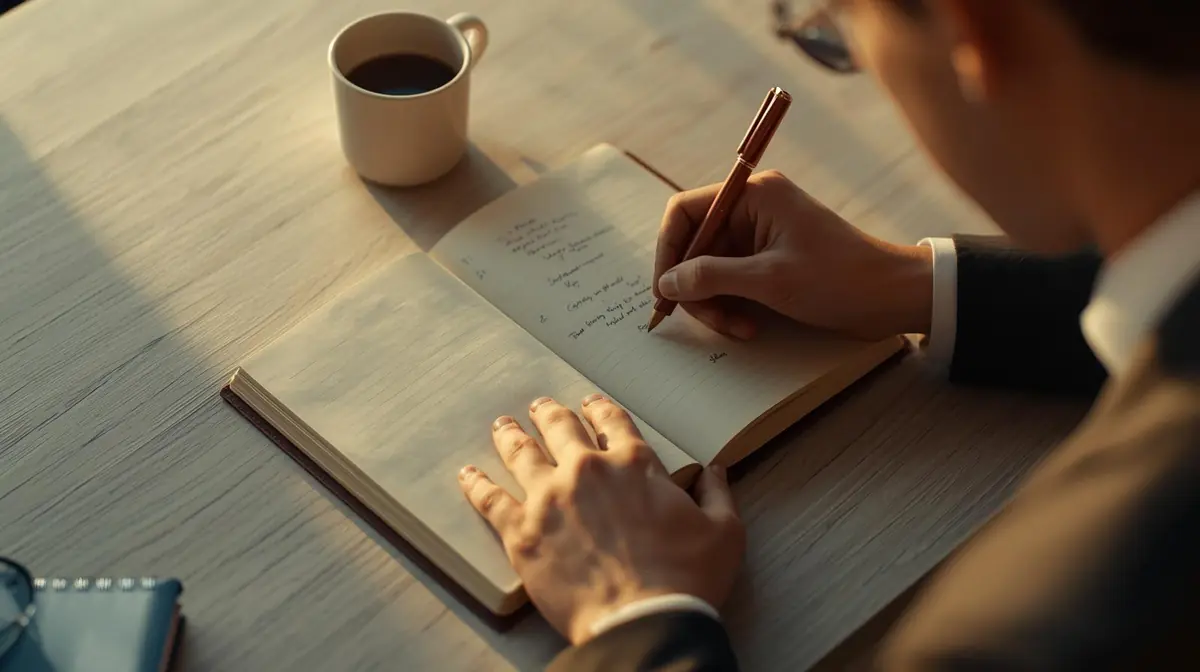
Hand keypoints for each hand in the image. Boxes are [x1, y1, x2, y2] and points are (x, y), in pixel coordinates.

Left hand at [457, 394, 743, 644]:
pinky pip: (491, 499)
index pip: (613, 422)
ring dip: (511, 435)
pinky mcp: (522, 532)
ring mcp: (549, 498)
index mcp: (634, 464)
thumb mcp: (724, 531)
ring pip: (521, 453)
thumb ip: (717, 495)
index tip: (590, 403)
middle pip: (561, 428)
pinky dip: (476, 484)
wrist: (642, 620)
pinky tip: (467, 475)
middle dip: (549, 413)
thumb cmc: (686, 578)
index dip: (600, 409)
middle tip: (540, 406)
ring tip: (502, 425)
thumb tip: (716, 471)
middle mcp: (587, 470)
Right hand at [654, 170, 933, 339]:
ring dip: (715, 303)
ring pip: (710, 269)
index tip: (667, 290)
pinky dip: (732, 306)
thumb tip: (668, 282)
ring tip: (736, 327)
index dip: (668, 250)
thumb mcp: (770, 281)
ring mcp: (761, 236)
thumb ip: (712, 276)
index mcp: (753, 195)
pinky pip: (731, 282)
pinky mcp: (769, 261)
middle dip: (696, 286)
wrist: (894, 297)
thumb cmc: (840, 279)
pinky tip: (748, 326)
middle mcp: (753, 209)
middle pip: (695, 245)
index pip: (686, 211)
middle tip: (708, 319)